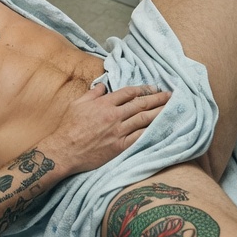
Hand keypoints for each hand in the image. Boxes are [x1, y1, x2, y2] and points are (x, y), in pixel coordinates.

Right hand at [44, 83, 170, 176]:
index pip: (128, 92)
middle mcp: (114, 115)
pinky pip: (140, 137)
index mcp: (104, 103)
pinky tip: (162, 128)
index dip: (143, 89)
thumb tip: (103, 86)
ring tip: (171, 108)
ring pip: (144, 119)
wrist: (65, 150)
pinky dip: (152, 131)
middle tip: (171, 95)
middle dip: (157, 98)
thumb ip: (92, 94)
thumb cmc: (68, 127)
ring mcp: (118, 131)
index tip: (153, 88)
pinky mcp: (120, 146)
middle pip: (141, 104)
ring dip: (159, 112)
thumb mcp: (77, 104)